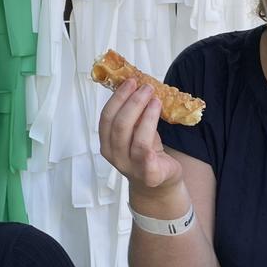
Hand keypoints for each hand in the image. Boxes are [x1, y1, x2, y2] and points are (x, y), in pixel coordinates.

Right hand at [98, 79, 183, 193]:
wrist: (159, 184)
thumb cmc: (147, 154)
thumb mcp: (136, 132)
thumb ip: (134, 116)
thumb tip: (138, 86)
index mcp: (107, 143)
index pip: (107, 118)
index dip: (117, 98)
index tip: (130, 82)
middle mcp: (115, 156)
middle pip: (120, 125)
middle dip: (133, 102)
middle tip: (146, 87)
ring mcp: (131, 167)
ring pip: (136, 138)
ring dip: (146, 115)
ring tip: (156, 99)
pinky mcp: (149, 175)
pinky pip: (147, 156)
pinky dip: (150, 138)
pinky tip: (158, 122)